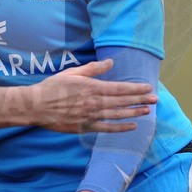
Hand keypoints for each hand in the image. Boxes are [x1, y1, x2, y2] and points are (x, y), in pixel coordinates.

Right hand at [33, 59, 156, 133]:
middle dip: (140, 100)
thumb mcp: (72, 73)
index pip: (120, 89)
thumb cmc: (53, 87)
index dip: (135, 89)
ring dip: (134, 113)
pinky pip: (107, 128)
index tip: (148, 88)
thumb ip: (93, 69)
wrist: (36, 106)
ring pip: (117, 115)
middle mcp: (94, 103)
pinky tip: (132, 126)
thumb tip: (110, 62)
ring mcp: (90, 117)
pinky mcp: (85, 128)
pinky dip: (120, 128)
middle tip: (155, 99)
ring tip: (147, 111)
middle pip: (122, 102)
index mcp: (92, 87)